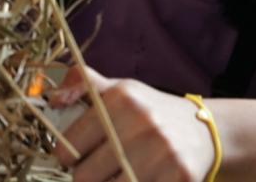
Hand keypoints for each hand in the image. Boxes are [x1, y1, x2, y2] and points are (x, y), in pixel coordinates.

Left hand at [50, 66, 215, 181]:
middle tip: (96, 170)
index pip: (69, 145)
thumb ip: (83, 84)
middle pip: (84, 177)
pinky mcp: (180, 177)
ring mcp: (163, 153)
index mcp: (121, 98)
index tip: (75, 157)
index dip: (67, 156)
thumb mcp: (120, 90)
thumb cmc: (150, 112)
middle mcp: (142, 123)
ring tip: (116, 176)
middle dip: (86, 178)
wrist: (203, 130)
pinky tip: (139, 180)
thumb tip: (52, 96)